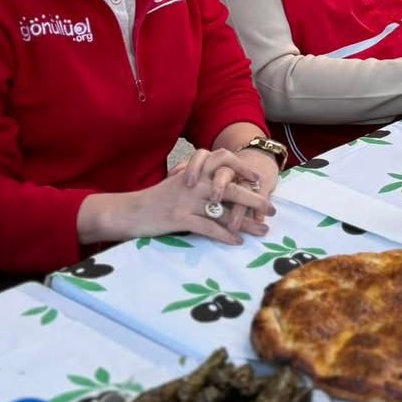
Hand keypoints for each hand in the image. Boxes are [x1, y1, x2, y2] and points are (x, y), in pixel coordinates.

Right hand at [79, 155, 275, 246]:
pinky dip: (224, 235)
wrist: (129, 211)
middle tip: (272, 209)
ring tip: (263, 230)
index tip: (257, 179)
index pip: (222, 159)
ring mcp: (187, 200)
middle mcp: (194, 183)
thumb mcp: (178, 183)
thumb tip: (218, 182)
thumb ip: (197, 179)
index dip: (242, 167)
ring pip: (223, 208)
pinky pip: (207, 227)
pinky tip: (237, 242)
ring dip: (246, 221)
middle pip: (231, 186)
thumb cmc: (156, 199)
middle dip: (254, 198)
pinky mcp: (179, 219)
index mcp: (194, 171)